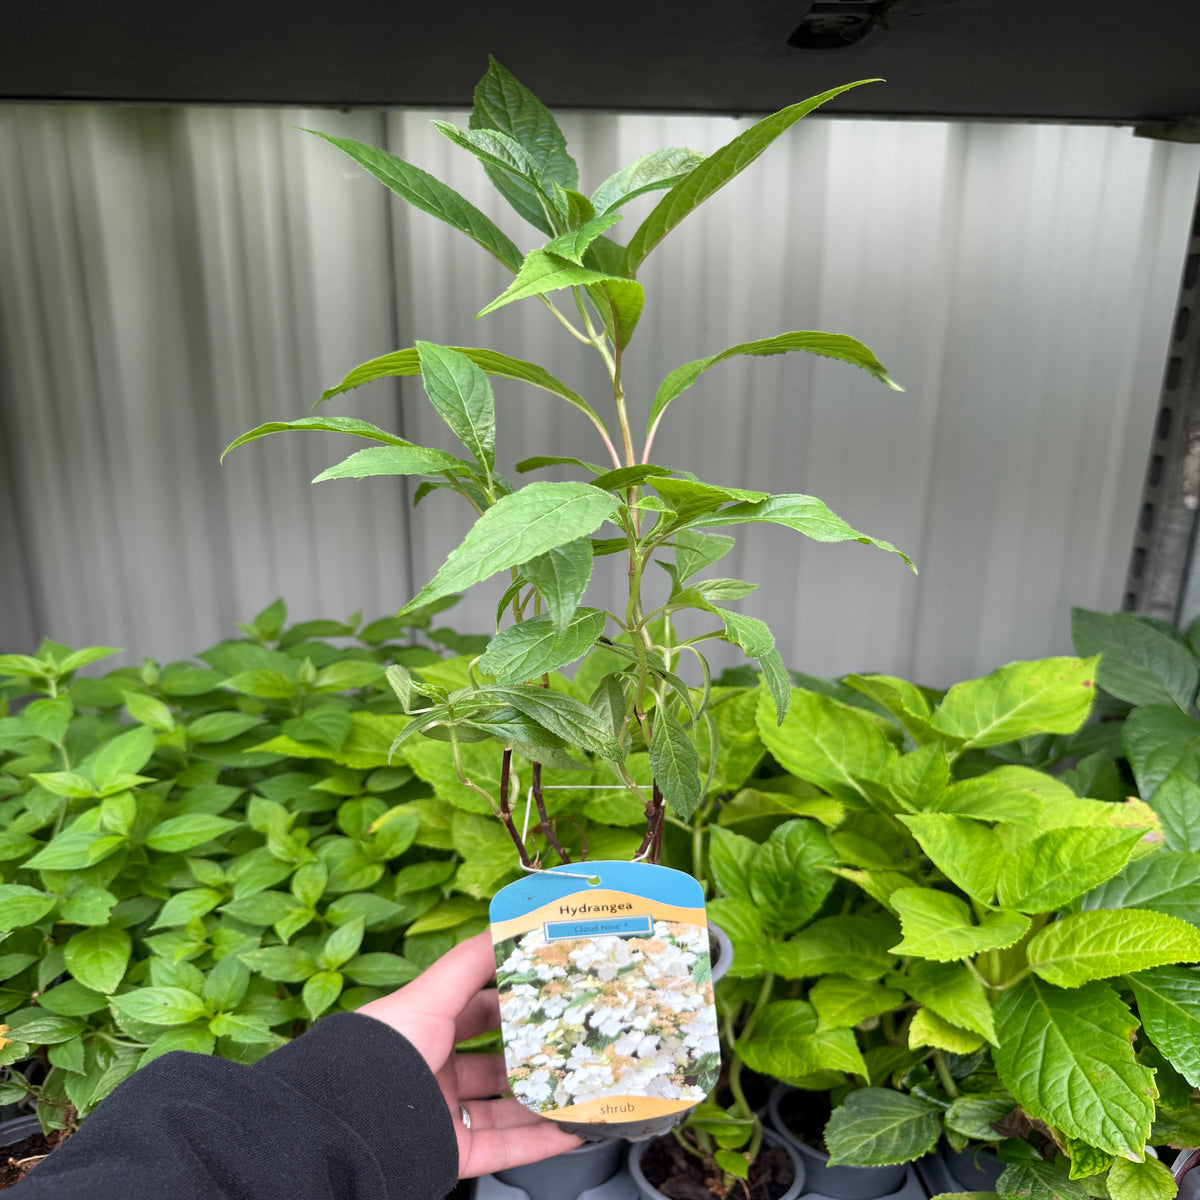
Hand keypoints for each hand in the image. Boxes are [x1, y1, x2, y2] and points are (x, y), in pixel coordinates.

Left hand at [357, 931, 582, 1177]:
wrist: (350, 1126)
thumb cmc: (380, 1052)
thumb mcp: (430, 996)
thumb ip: (470, 962)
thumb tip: (506, 922)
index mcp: (423, 1031)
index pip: (477, 1011)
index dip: (513, 1001)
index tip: (552, 991)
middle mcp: (432, 1073)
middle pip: (495, 1062)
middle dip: (534, 1053)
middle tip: (574, 1041)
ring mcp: (441, 1115)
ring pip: (504, 1108)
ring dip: (542, 1098)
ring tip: (581, 1085)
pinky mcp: (451, 1154)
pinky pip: (503, 1149)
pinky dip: (539, 1143)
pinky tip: (568, 1128)